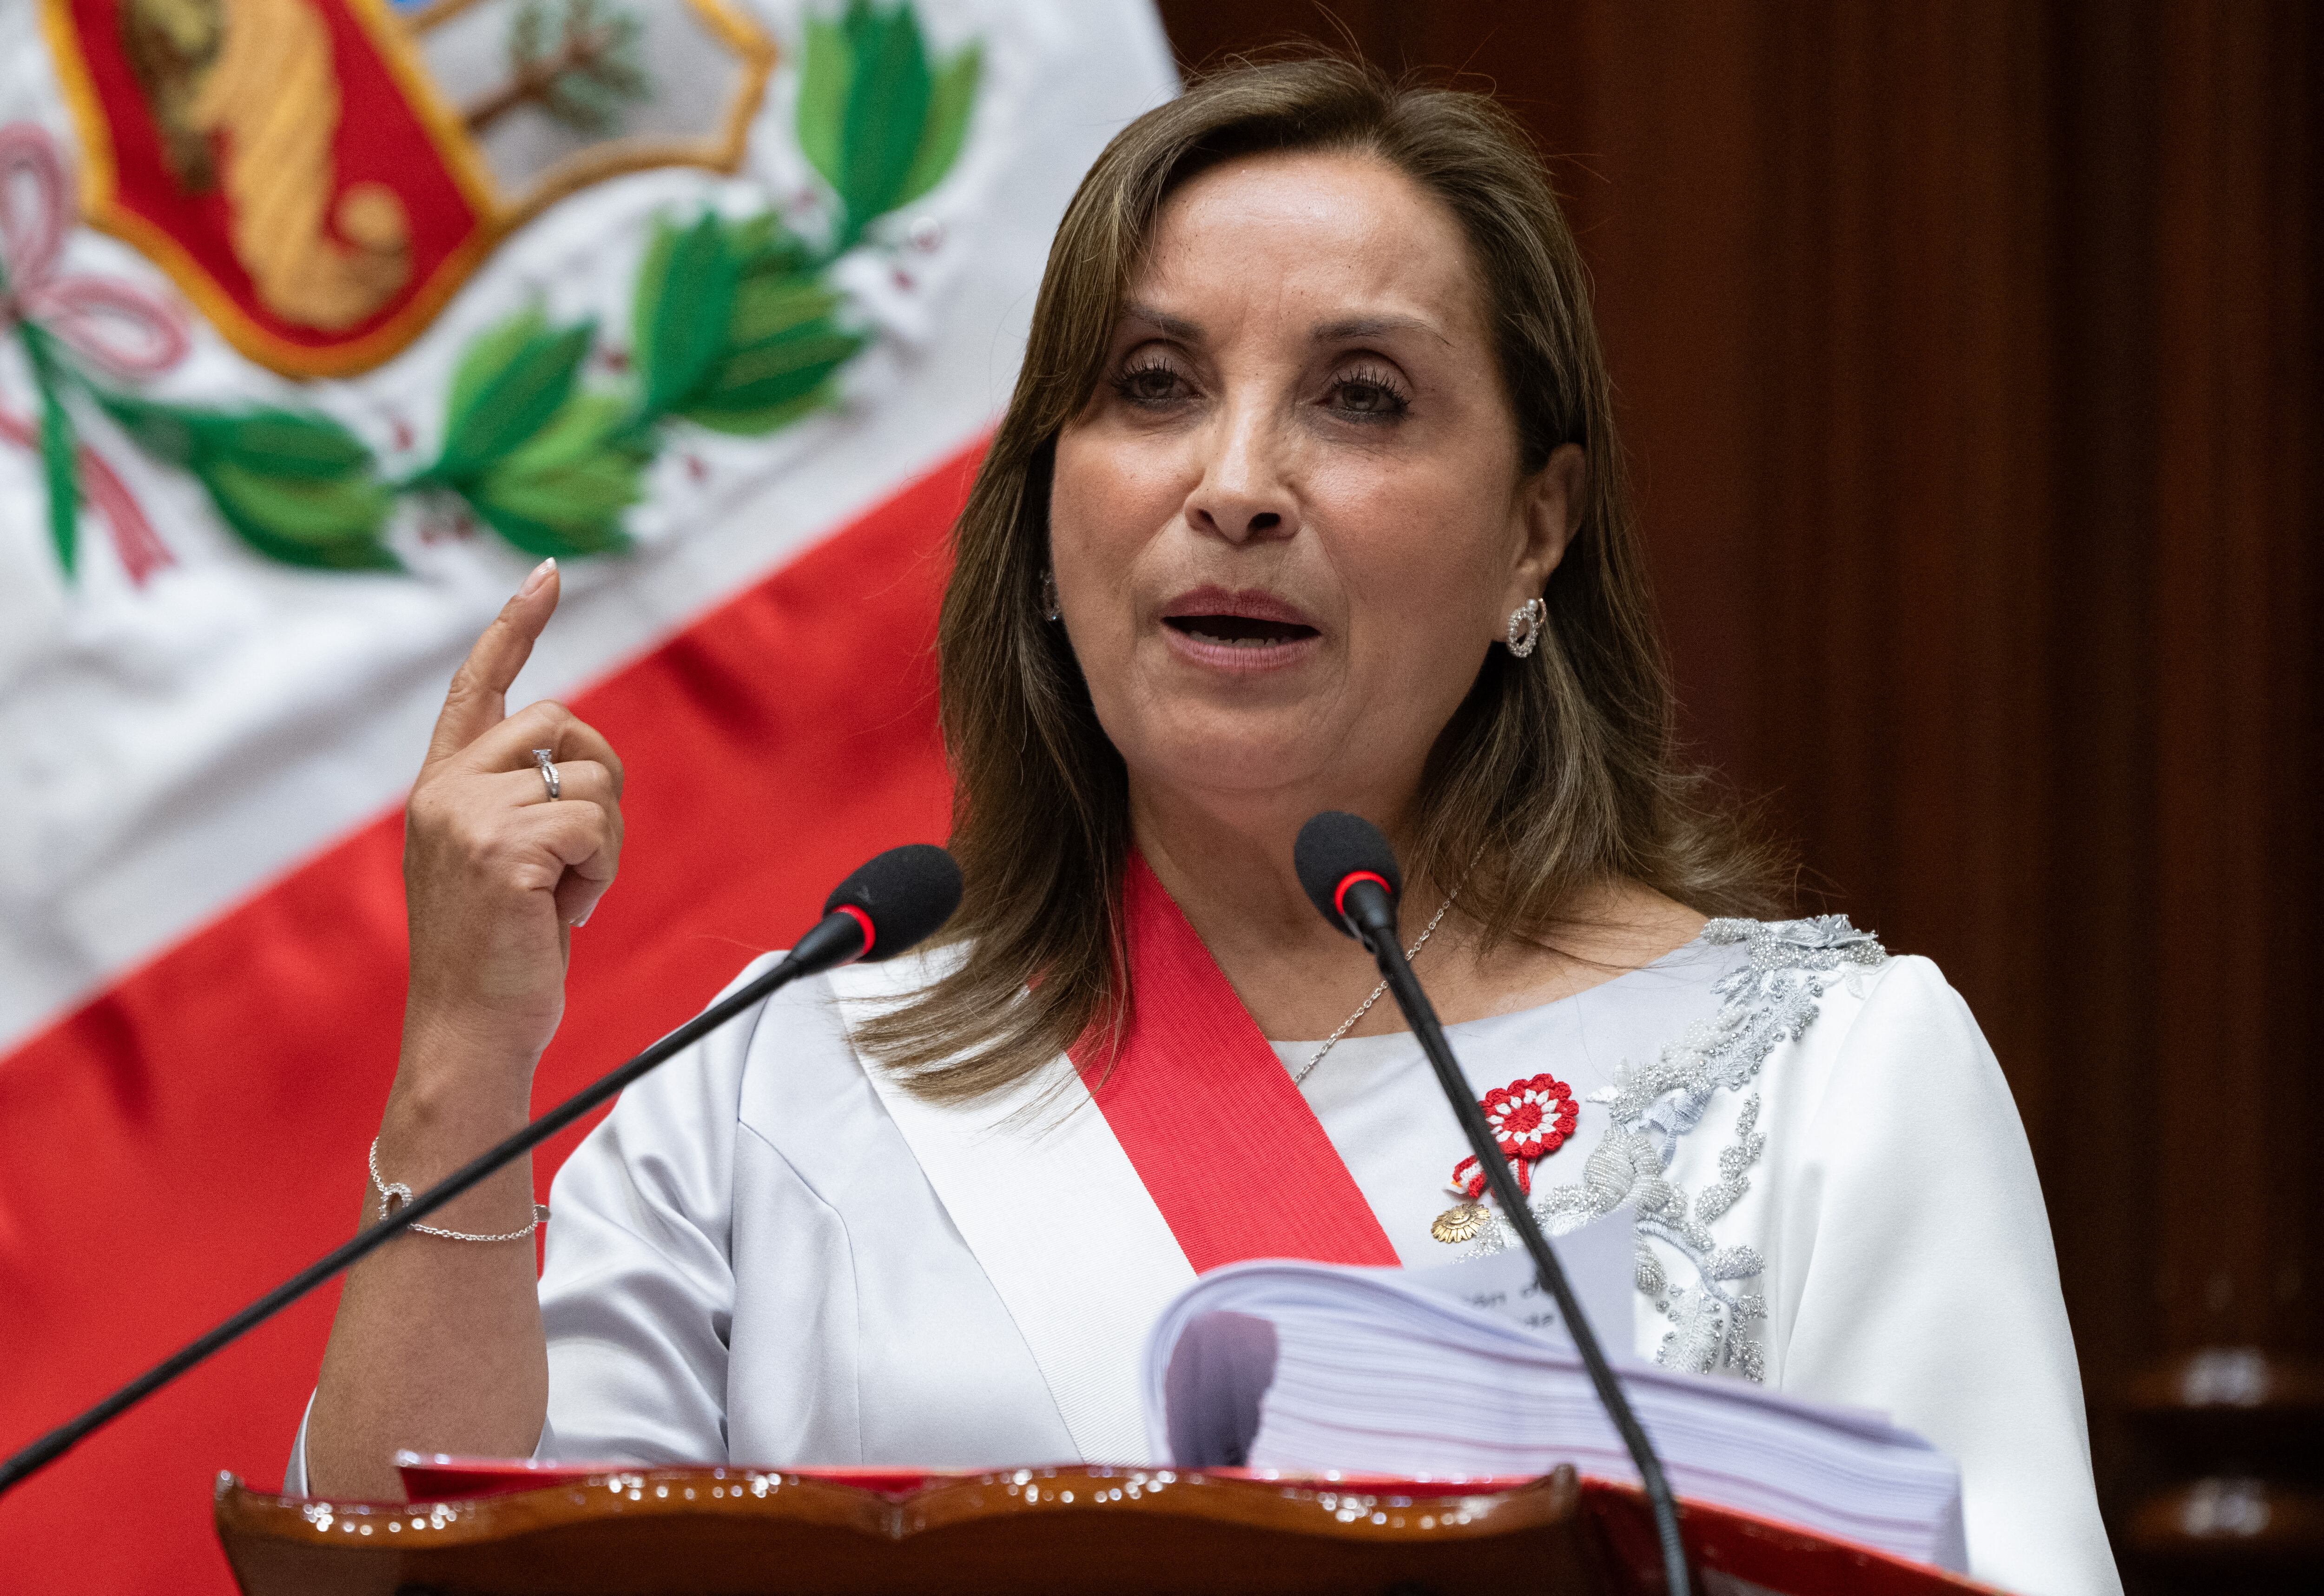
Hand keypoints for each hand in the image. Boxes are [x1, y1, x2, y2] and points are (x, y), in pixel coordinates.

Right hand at [400, 560, 624, 1077]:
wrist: (470, 1032)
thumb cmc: (499, 954)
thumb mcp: (502, 860)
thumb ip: (519, 802)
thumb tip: (577, 758)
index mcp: (441, 788)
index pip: (478, 685)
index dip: (514, 626)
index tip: (546, 574)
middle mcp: (445, 790)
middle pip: (564, 723)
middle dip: (599, 782)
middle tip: (581, 856)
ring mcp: (467, 816)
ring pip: (592, 779)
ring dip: (605, 841)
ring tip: (566, 895)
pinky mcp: (502, 848)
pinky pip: (596, 826)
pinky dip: (603, 871)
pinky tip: (568, 912)